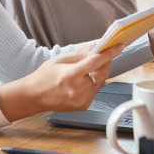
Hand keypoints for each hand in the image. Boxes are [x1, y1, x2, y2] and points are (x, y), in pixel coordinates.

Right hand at [0, 43, 123, 120]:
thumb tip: (96, 47)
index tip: (119, 46)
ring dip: (97, 74)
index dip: (109, 53)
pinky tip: (81, 82)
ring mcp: (82, 100)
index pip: (96, 62)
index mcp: (71, 75)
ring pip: (100, 82)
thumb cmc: (44, 77)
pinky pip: (95, 91)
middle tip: (102, 54)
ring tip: (83, 71)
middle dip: (105, 62)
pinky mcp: (84, 106)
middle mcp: (78, 89)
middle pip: (103, 72)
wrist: (34, 96)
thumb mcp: (60, 59)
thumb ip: (80, 54)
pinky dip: (92, 84)